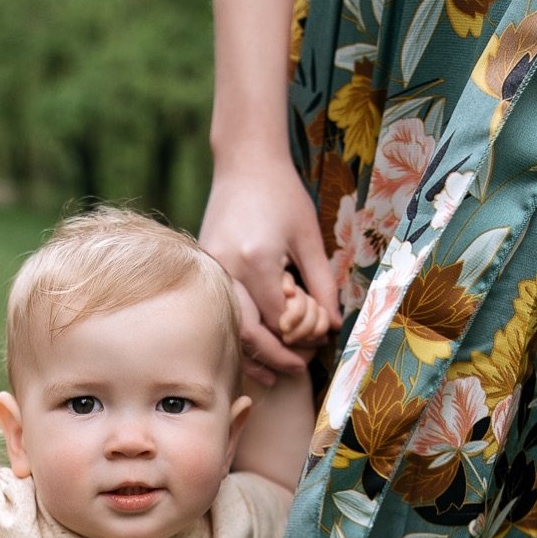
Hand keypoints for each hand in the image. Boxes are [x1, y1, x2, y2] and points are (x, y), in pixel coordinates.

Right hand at [199, 157, 339, 383]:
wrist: (244, 163)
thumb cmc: (282, 194)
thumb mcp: (309, 238)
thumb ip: (321, 284)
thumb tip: (332, 325)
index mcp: (257, 260)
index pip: (277, 318)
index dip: (298, 338)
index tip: (315, 349)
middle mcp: (228, 270)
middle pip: (247, 332)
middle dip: (274, 357)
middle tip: (297, 370)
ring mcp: (211, 272)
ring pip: (228, 328)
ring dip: (251, 355)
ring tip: (273, 374)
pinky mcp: (204, 271)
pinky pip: (220, 313)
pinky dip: (236, 336)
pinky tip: (251, 351)